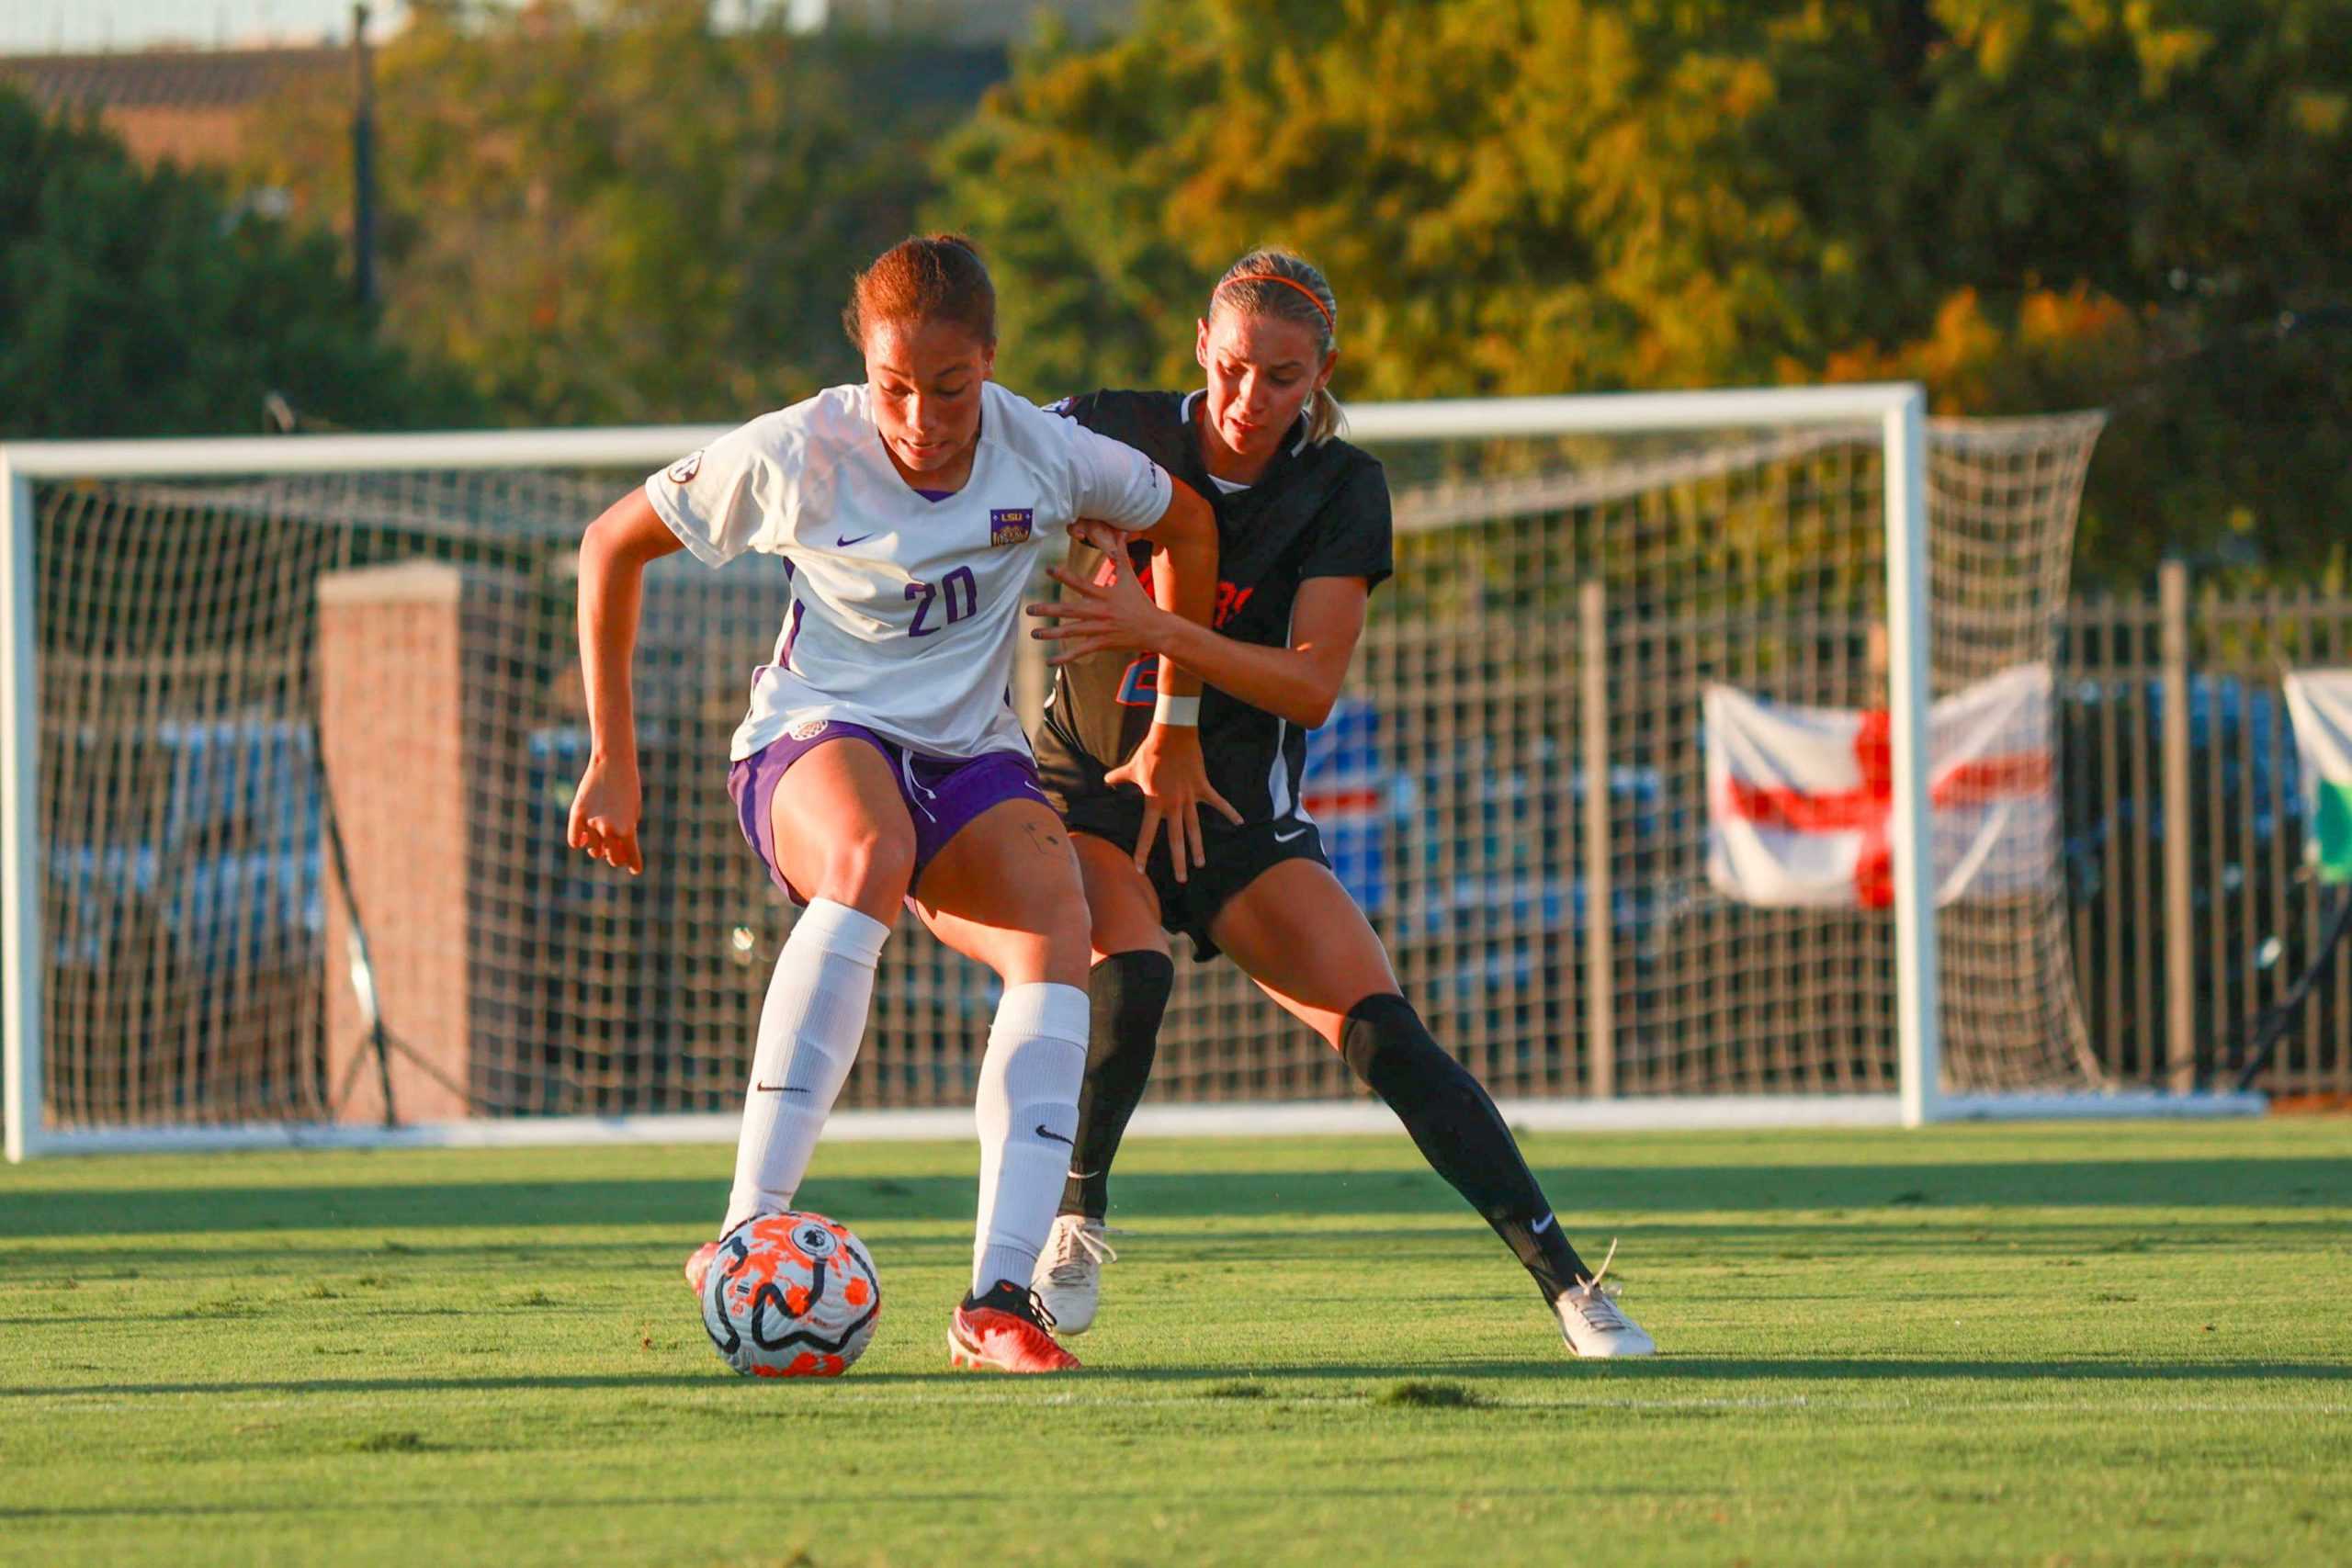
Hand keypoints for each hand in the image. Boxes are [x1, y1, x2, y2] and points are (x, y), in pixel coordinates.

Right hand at [567, 751, 643, 874]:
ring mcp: (591, 823)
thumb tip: (613, 851)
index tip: (635, 869)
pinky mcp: (577, 814)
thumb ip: (626, 833)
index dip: (634, 865)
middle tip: (617, 852)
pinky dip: (578, 842)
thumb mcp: (633, 812)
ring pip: (593, 850)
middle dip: (616, 857)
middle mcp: (609, 829)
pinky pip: (574, 840)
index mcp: (628, 830)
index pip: (631, 858)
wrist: (613, 763)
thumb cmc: (628, 788)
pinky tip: (582, 838)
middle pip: (612, 858)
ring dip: (598, 848)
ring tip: (601, 838)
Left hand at [1026, 523, 1166, 665]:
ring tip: (1034, 633)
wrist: (1155, 629)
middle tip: (1029, 609)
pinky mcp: (1102, 644)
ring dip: (1052, 633)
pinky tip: (1049, 661)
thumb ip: (1122, 555)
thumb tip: (1122, 533)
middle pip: (1070, 610)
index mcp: (1104, 595)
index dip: (1065, 576)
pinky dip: (1064, 657)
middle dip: (1049, 610)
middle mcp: (1100, 612)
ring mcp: (1100, 629)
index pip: (1081, 583)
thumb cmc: (1140, 602)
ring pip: (1072, 632)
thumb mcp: (1130, 578)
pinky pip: (1080, 651)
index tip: (1048, 570)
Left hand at [1104, 723, 1240, 883]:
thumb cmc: (1150, 753)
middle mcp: (1173, 805)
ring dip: (1198, 847)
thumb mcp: (1131, 768)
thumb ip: (1118, 778)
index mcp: (1154, 803)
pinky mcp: (1203, 787)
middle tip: (1181, 880)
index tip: (1140, 869)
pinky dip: (1229, 811)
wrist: (1171, 735)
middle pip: (1176, 838)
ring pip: (1195, 828)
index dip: (1142, 852)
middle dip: (1178, 861)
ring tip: (1200, 864)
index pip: (1146, 834)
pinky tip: (1240, 822)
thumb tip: (1105, 780)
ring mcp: (1189, 797)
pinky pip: (1218, 802)